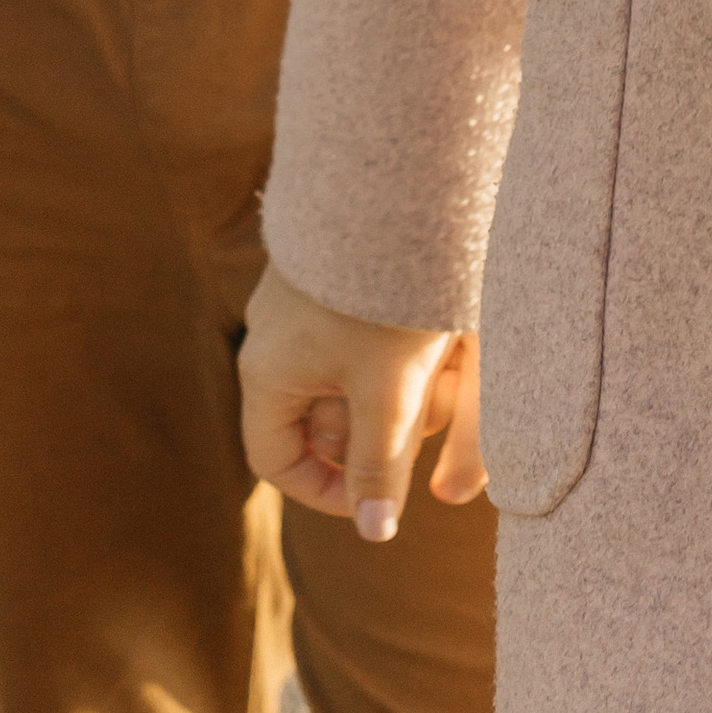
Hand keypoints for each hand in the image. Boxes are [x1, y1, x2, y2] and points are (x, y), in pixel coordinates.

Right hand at [239, 261, 486, 538]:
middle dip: (378, 428)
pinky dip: (404, 344)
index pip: (277, 460)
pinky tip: (441, 327)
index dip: (327, 489)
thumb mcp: (389, 386)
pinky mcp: (336, 271)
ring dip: (400, 383)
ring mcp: (305, 301)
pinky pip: (367, 333)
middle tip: (424, 410)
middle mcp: (277, 336)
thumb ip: (380, 463)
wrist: (394, 180)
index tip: (381, 493)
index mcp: (269, 370)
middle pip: (323, 416)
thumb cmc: (383, 289)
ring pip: (353, 374)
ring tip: (443, 359)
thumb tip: (373, 532)